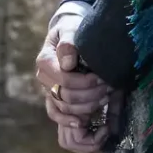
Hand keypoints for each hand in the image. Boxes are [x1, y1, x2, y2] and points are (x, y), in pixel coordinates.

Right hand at [36, 8, 112, 152]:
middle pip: (67, 97)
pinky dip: (68, 122)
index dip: (86, 83)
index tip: (102, 77)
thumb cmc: (72, 30)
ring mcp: (48, 91)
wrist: (68, 34)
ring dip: (87, 107)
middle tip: (109, 87)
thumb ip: (68, 42)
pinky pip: (56, 115)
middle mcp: (43, 79)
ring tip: (105, 97)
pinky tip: (82, 123)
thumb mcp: (71, 28)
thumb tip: (68, 61)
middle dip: (91, 95)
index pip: (65, 80)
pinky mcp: (54, 99)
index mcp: (45, 62)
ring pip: (65, 109)